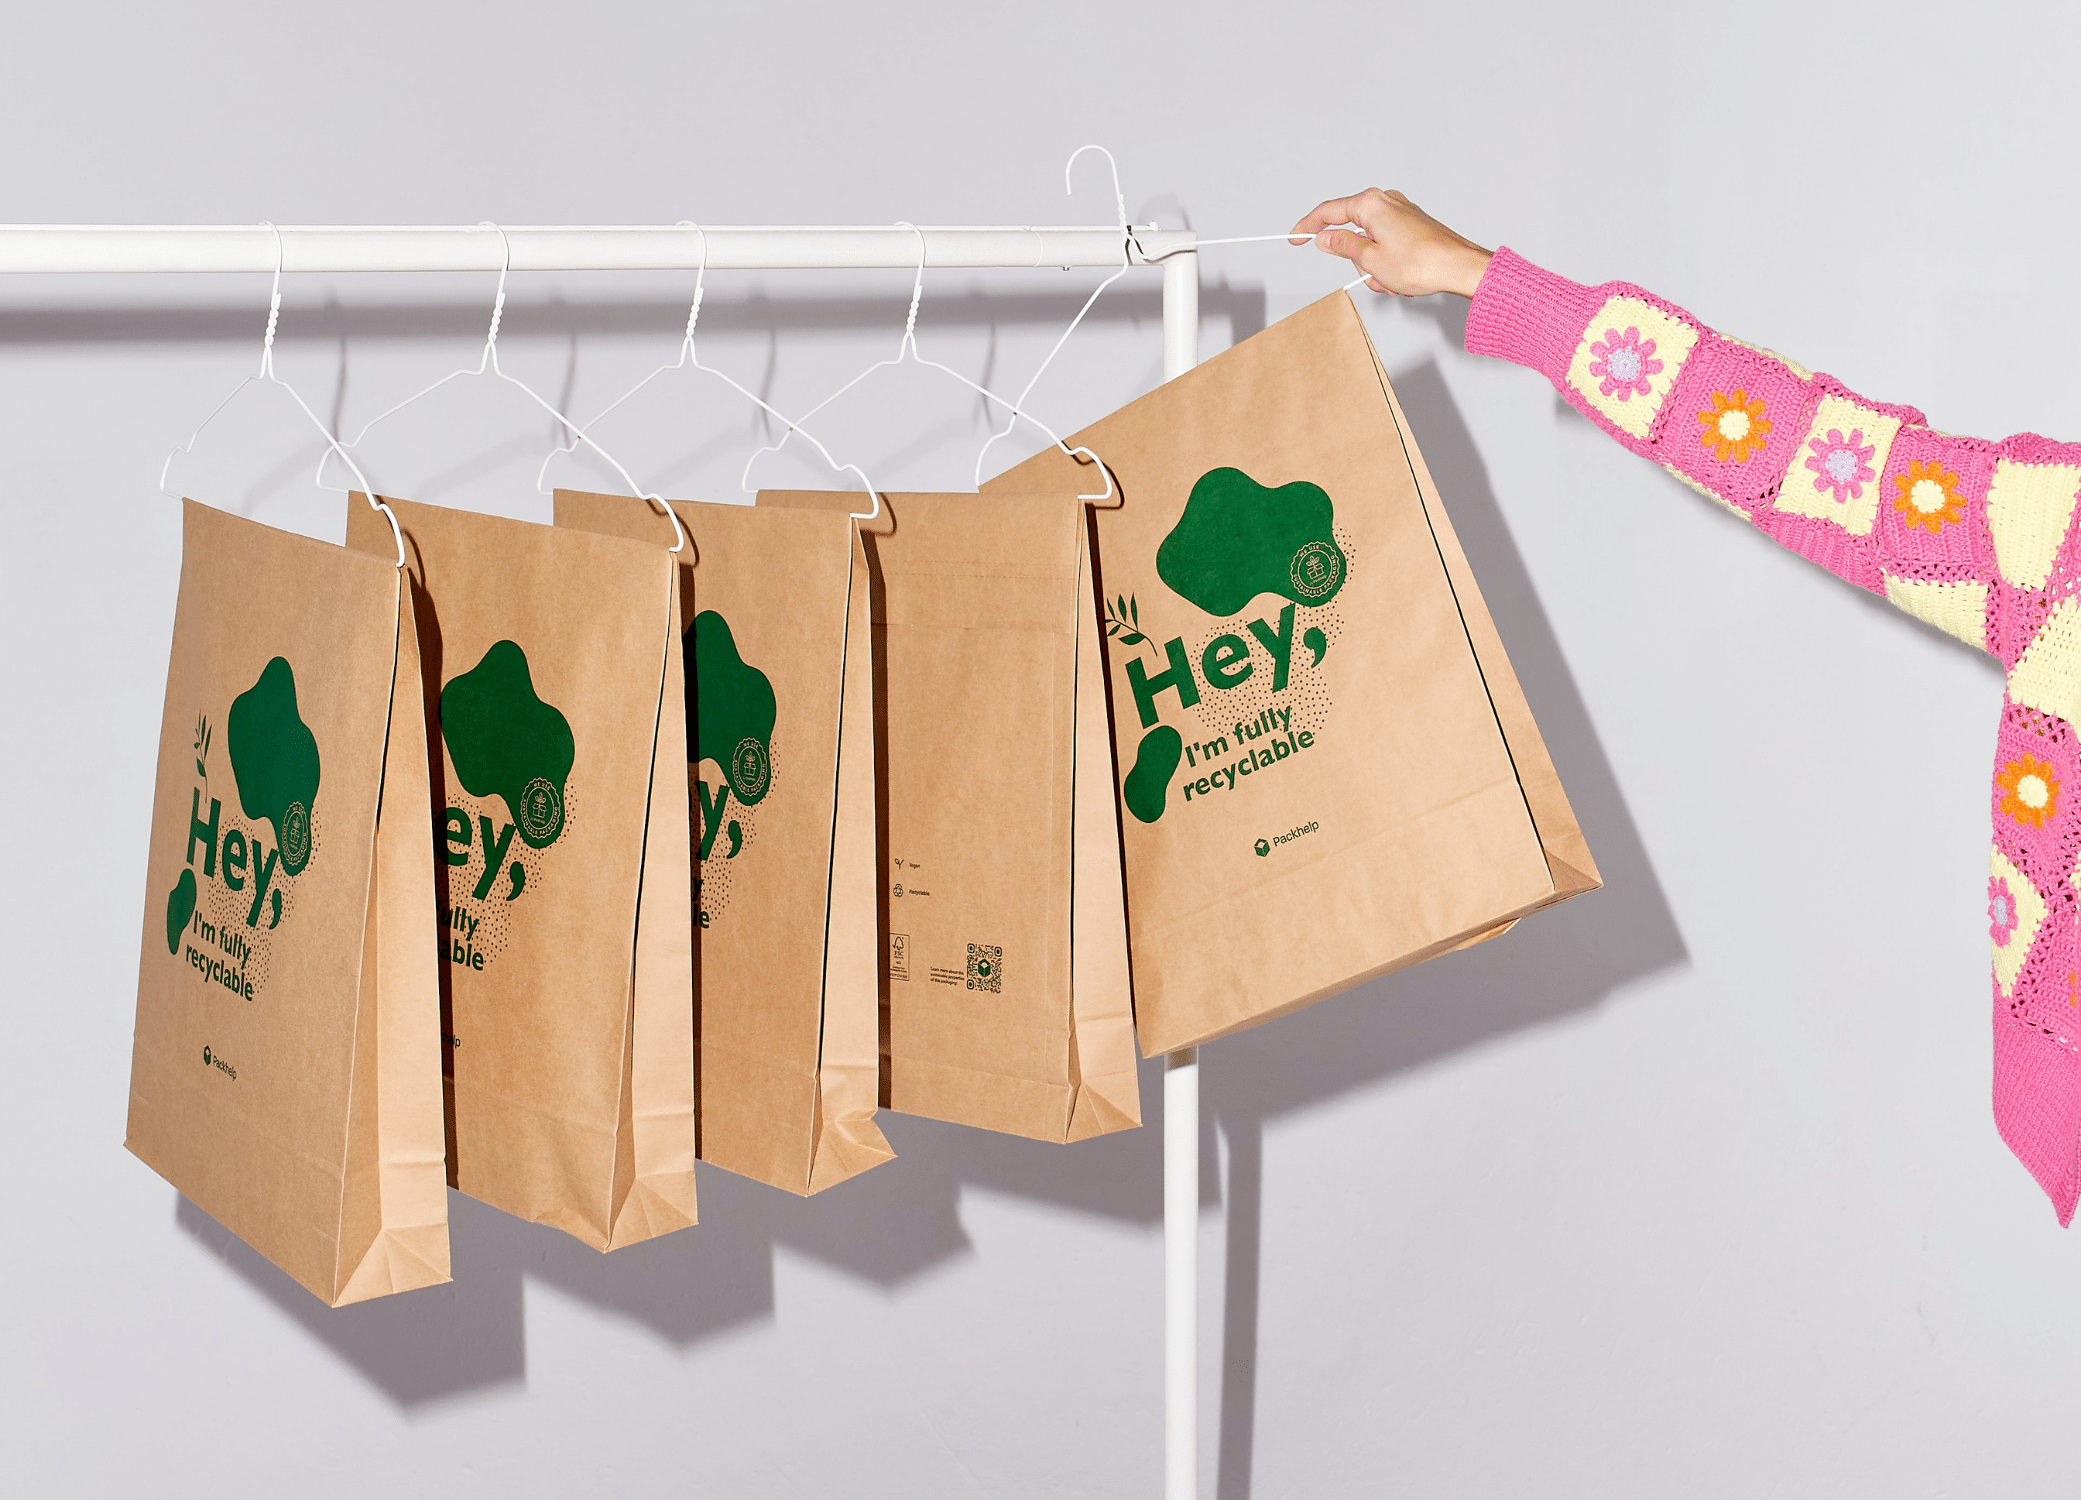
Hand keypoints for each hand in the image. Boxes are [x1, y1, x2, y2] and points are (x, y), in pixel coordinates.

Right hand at [1289, 189, 1491, 298]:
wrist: (1460, 267)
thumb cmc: (1422, 263)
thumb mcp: (1370, 259)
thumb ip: (1342, 245)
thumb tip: (1325, 238)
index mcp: (1371, 204)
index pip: (1328, 211)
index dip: (1308, 226)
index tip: (1295, 238)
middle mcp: (1386, 201)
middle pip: (1351, 230)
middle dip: (1355, 258)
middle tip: (1369, 273)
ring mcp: (1400, 212)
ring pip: (1370, 243)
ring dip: (1374, 266)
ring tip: (1392, 279)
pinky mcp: (1411, 225)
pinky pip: (1387, 246)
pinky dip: (1388, 264)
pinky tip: (1401, 277)